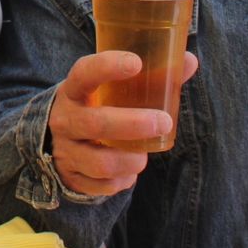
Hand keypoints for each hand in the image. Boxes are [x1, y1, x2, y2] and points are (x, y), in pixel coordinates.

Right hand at [47, 51, 199, 195]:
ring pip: (100, 162)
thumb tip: (190, 61)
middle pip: (96, 123)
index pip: (84, 73)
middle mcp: (64, 119)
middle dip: (133, 124)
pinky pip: (100, 185)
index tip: (136, 63)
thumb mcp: (110, 89)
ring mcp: (65, 150)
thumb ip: (150, 77)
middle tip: (164, 122)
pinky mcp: (71, 177)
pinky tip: (127, 172)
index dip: (107, 66)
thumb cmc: (95, 107)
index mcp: (73, 90)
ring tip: (143, 156)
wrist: (56, 140)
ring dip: (131, 161)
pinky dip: (120, 180)